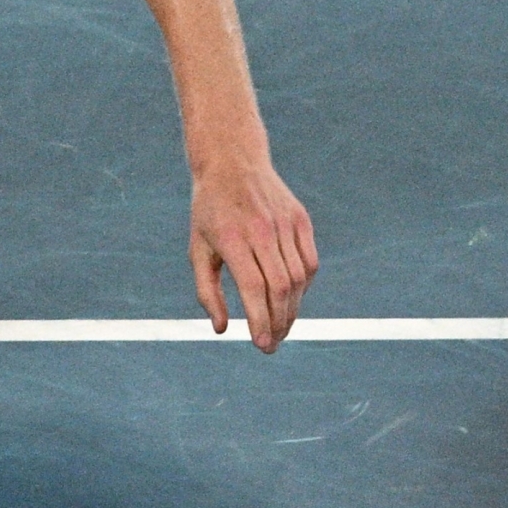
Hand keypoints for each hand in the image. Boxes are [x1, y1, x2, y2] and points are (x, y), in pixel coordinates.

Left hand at [189, 163, 317, 351]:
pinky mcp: (301, 219)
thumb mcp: (197, 248)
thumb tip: (222, 329)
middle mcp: (262, 230)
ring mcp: (285, 223)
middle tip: (271, 343)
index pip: (253, 287)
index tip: (261, 344)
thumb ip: (207, 290)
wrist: (232, 163)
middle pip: (280, 287)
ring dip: (293, 309)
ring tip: (281, 327)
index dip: (260, 319)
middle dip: (279, 322)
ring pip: (298, 278)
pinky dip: (304, 286)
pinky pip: (309, 262)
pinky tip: (292, 299)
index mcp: (231, 236)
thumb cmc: (209, 211)